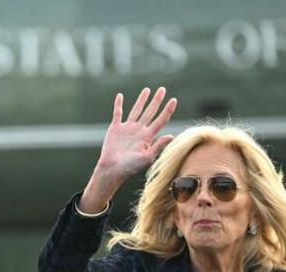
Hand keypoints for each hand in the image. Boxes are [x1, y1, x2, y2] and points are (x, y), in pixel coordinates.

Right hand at [81, 87, 176, 212]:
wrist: (112, 169)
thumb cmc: (130, 167)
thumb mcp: (147, 157)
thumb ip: (158, 146)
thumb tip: (172, 135)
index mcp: (148, 137)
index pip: (160, 120)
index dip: (167, 110)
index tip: (174, 100)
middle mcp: (139, 130)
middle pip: (150, 112)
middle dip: (156, 100)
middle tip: (162, 89)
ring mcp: (127, 128)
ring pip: (136, 110)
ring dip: (141, 100)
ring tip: (147, 90)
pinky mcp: (115, 128)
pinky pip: (117, 113)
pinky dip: (118, 104)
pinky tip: (120, 96)